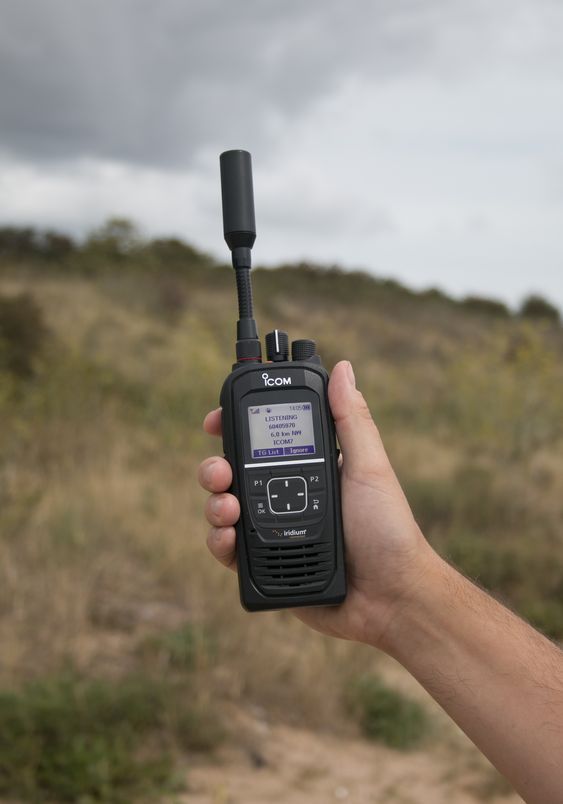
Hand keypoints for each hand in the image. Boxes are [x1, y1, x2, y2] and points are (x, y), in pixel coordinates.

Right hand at [198, 361, 434, 648]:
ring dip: (215, 502)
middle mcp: (284, 495)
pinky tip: (228, 537)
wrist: (390, 598)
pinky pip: (229, 549)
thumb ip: (351, 420)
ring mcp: (272, 530)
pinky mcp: (265, 565)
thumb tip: (343, 368)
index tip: (216, 421)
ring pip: (224, 508)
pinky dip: (220, 541)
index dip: (234, 428)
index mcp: (308, 467)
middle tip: (219, 471)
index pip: (263, 439)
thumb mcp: (369, 468)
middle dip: (215, 467)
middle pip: (233, 473)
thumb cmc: (388, 530)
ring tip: (227, 507)